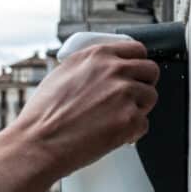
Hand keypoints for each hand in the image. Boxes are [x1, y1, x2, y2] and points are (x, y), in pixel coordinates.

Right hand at [8, 37, 160, 176]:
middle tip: (133, 98)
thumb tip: (106, 68)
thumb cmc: (45, 114)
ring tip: (116, 118)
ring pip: (150, 97)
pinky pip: (144, 123)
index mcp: (99, 56)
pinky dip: (132, 132)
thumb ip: (91, 66)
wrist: (39, 141)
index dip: (138, 63)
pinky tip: (112, 133)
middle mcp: (115, 71)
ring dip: (139, 109)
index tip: (136, 72)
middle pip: (151, 71)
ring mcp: (125, 94)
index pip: (137, 49)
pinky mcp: (131, 119)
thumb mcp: (64, 73)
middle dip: (144, 84)